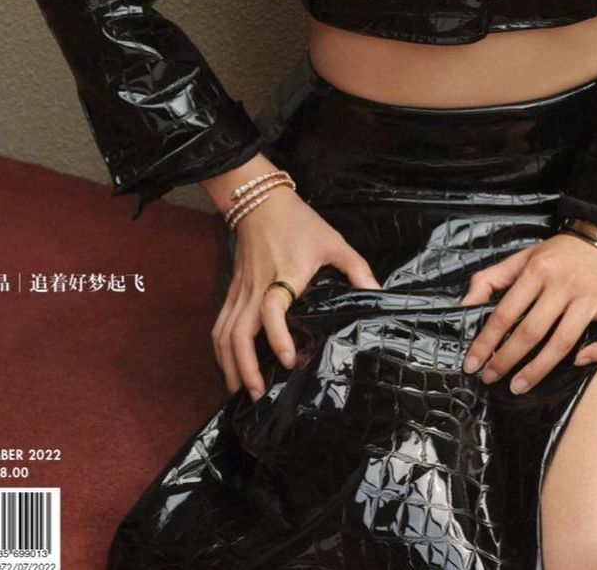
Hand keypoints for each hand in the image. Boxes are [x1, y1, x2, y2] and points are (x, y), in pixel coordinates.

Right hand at [211, 186, 382, 400]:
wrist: (261, 201)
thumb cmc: (300, 223)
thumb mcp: (334, 241)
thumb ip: (357, 268)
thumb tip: (377, 295)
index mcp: (283, 276)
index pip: (271, 309)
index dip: (277, 337)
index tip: (290, 361)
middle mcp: (256, 287)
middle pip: (238, 333)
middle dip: (245, 368)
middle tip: (259, 395)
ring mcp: (240, 290)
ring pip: (223, 333)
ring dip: (229, 364)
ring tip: (241, 391)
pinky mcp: (232, 290)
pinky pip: (219, 324)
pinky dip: (221, 350)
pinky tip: (229, 367)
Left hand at [459, 233, 596, 393]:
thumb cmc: (561, 253)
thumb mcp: (523, 257)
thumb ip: (492, 278)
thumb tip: (465, 305)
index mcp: (538, 270)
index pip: (506, 311)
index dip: (486, 341)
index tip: (472, 364)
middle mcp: (564, 284)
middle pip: (532, 330)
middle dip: (507, 359)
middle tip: (491, 379)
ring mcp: (591, 297)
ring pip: (564, 341)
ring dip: (539, 369)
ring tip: (519, 386)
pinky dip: (596, 353)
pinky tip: (578, 363)